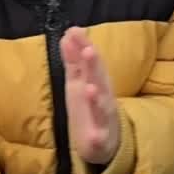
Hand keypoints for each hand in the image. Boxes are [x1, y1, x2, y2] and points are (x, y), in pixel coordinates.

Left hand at [62, 28, 119, 166]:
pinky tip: (93, 132)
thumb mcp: (79, 81)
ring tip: (89, 87)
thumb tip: (68, 34)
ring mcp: (102, 117)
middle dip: (94, 65)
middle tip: (88, 49)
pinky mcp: (100, 138)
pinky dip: (97, 134)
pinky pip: (99, 135)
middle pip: (99, 79)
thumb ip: (74, 59)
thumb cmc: (90, 107)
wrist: (105, 142)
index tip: (74, 31)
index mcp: (94, 81)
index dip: (83, 46)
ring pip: (101, 106)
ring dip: (96, 97)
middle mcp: (101, 96)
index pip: (90, 61)